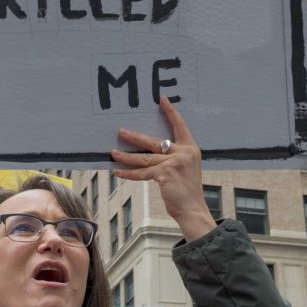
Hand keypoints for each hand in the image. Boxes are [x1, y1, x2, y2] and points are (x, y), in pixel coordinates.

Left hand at [111, 97, 216, 241]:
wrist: (193, 208)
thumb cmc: (187, 190)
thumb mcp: (186, 168)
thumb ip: (174, 158)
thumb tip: (151, 151)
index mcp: (191, 148)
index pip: (180, 126)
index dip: (170, 112)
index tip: (161, 99)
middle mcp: (183, 153)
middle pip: (154, 141)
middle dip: (135, 137)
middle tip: (121, 131)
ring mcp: (174, 162)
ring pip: (144, 157)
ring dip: (126, 156)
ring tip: (113, 152)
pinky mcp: (164, 174)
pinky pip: (142, 173)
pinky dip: (128, 173)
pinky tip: (118, 171)